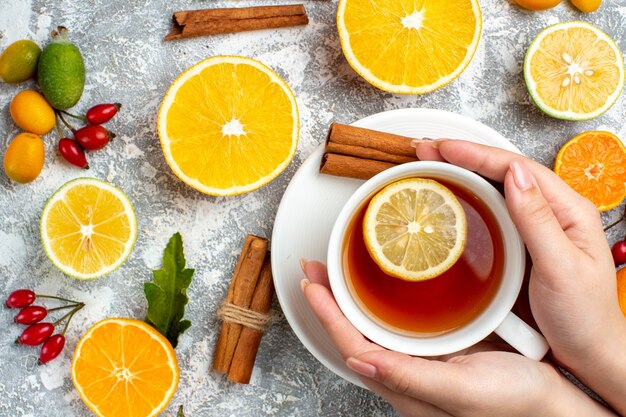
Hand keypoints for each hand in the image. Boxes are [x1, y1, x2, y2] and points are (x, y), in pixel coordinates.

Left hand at [301, 260, 614, 416]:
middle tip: (316, 268)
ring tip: (338, 270)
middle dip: (330, 300)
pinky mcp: (439, 348)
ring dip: (352, 297)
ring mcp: (421, 359)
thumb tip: (359, 361)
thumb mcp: (461, 389)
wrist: (551, 405)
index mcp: (404, 383)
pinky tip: (386, 285)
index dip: (327, 313)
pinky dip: (382, 301)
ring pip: (373, 325)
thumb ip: (410, 377)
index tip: (311, 282)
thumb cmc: (513, 404)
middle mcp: (405, 371)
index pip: (351, 344)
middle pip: (355, 331)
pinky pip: (397, 323)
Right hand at [413, 139, 625, 413]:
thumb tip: (514, 174)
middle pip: (504, 172)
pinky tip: (450, 199)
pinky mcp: (520, 245)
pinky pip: (492, 213)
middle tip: (426, 150)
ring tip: (431, 165)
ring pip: (496, 189)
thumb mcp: (561, 267)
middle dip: (464, 156)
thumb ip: (537, 220)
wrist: (589, 353)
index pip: (518, 168)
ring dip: (463, 174)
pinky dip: (468, 200)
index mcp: (569, 210)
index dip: (478, 154)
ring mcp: (535, 228)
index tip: (444, 148)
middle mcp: (552, 212)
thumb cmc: (584, 316)